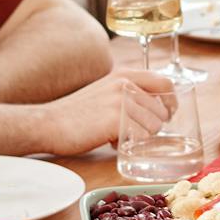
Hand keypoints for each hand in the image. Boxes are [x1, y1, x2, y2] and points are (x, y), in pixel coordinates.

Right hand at [35, 70, 176, 154]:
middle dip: (152, 126)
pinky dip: (130, 144)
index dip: (171, 101)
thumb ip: (127, 92)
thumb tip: (154, 106)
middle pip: (161, 110)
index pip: (165, 83)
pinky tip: (112, 141)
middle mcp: (126, 84)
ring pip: (154, 126)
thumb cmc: (75, 112)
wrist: (48, 123)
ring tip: (118, 136)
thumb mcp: (105, 91)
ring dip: (141, 136)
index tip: (168, 114)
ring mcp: (121, 101)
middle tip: (133, 133)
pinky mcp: (116, 120)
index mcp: (125, 75)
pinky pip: (141, 137)